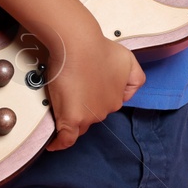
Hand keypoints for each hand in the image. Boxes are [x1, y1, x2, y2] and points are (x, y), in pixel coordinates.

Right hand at [40, 27, 144, 150]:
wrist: (78, 44)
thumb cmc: (97, 47)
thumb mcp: (127, 60)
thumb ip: (133, 79)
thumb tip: (125, 95)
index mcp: (118, 96)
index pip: (108, 105)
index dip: (96, 99)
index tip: (87, 94)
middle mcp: (108, 108)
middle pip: (94, 115)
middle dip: (84, 107)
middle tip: (70, 91)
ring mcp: (91, 115)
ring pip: (81, 125)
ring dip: (72, 119)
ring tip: (60, 107)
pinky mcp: (73, 118)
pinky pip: (67, 139)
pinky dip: (59, 143)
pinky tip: (53, 144)